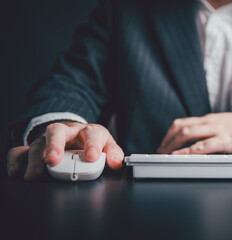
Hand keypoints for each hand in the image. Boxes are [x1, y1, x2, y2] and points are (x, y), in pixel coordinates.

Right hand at [7, 122, 123, 179]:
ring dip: (35, 158)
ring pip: (38, 142)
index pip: (91, 133)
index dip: (92, 144)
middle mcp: (68, 132)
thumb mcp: (107, 146)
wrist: (78, 134)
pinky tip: (17, 171)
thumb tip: (117, 163)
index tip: (91, 157)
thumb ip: (113, 154)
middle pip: (57, 131)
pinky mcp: (37, 147)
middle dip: (54, 145)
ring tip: (33, 175)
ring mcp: (50, 139)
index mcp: (89, 131)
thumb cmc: (93, 142)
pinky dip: (17, 160)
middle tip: (53, 161)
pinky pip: (21, 150)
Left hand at [157, 113, 231, 153]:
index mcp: (210, 119)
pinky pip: (204, 145)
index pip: (183, 122)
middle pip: (181, 126)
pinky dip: (189, 151)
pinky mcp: (227, 140)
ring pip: (188, 133)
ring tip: (165, 154)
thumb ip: (212, 131)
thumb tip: (197, 142)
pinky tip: (181, 156)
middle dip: (167, 140)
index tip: (163, 143)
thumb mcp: (225, 125)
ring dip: (173, 144)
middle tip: (160, 151)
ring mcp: (218, 130)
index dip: (169, 133)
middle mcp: (211, 122)